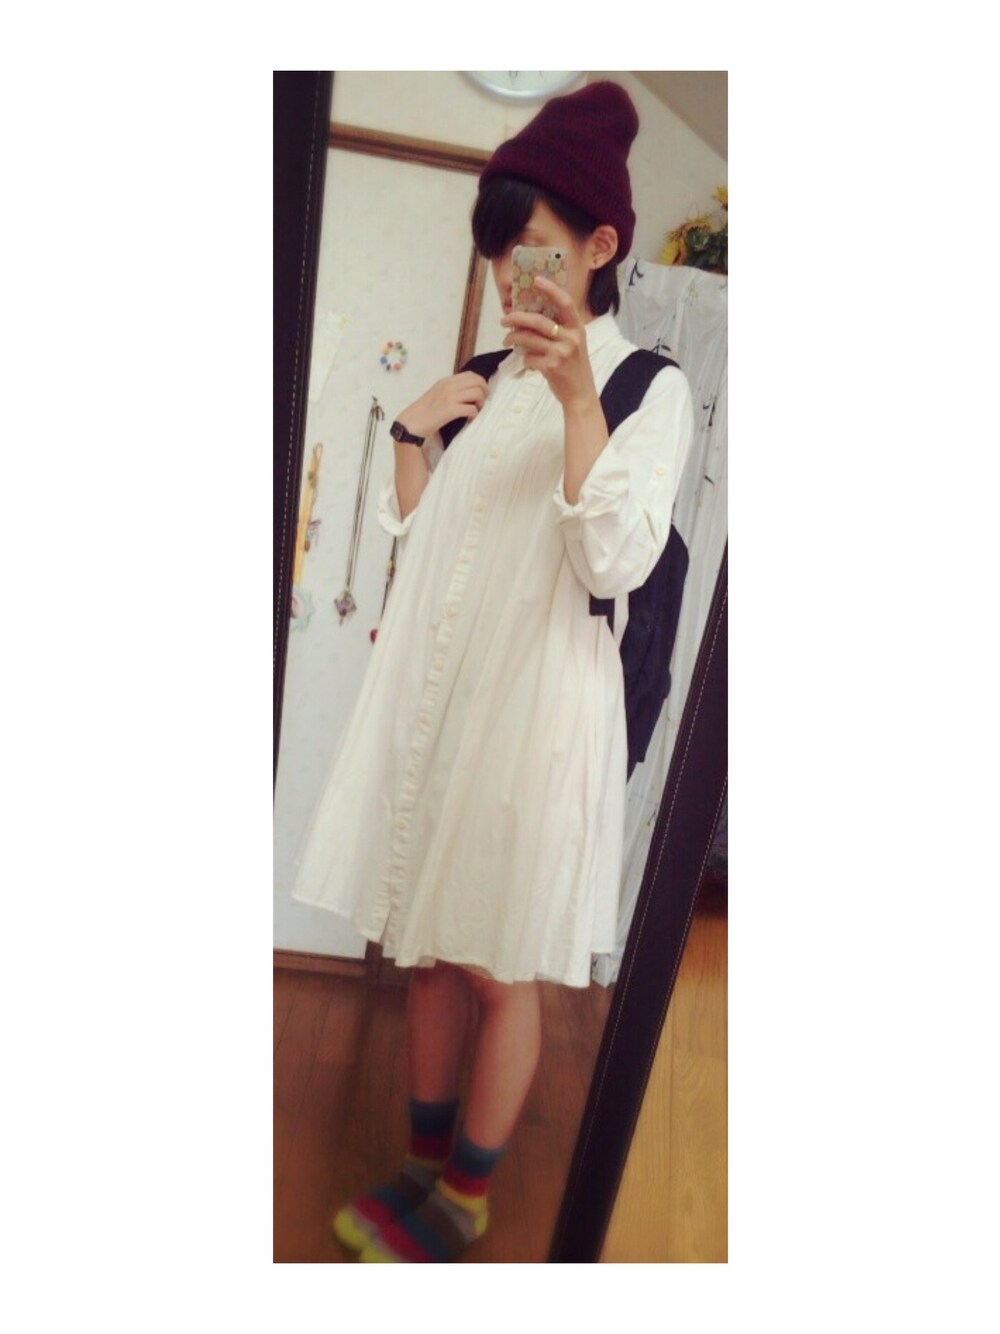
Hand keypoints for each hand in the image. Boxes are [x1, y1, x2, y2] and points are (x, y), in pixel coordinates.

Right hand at [397, 371, 488, 439]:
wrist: (411, 423)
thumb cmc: (424, 412)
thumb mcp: (437, 394)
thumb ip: (451, 390)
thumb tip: (468, 392)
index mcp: (446, 381)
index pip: (471, 375)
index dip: (481, 383)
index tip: (481, 394)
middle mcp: (448, 386)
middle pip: (478, 381)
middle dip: (484, 392)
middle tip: (481, 403)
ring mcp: (449, 397)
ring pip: (477, 393)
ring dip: (480, 404)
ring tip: (475, 411)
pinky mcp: (450, 410)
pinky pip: (471, 409)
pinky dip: (474, 415)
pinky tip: (469, 420)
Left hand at [500, 275, 598, 411]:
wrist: (580, 394)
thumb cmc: (573, 367)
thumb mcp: (574, 344)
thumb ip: (559, 330)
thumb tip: (531, 316)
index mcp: (577, 328)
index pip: (565, 302)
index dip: (551, 289)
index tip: (536, 280)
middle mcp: (571, 338)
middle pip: (538, 321)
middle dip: (517, 318)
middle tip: (504, 319)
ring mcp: (561, 353)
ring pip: (529, 339)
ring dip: (513, 338)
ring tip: (506, 340)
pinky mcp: (551, 367)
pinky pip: (528, 358)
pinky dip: (523, 358)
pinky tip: (524, 360)